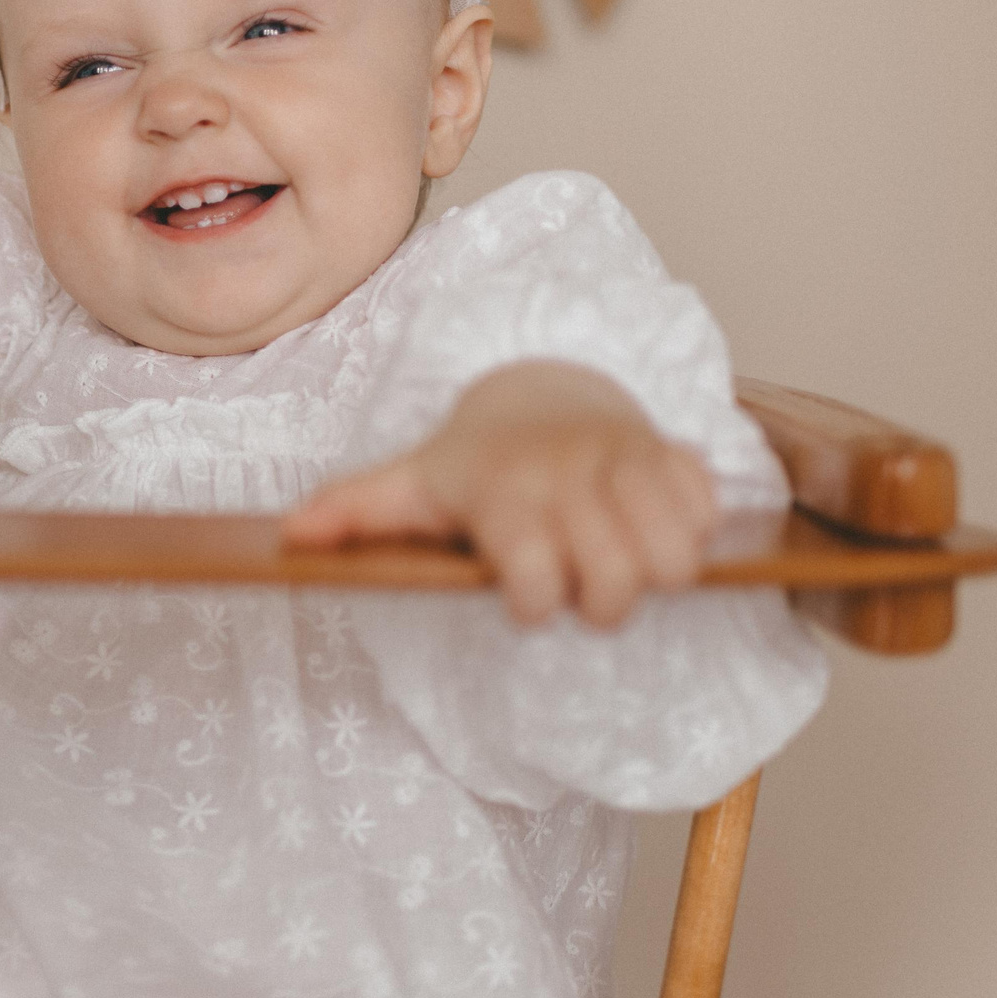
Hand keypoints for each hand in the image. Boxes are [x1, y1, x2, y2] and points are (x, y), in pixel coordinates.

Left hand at [283, 360, 716, 629]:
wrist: (539, 391)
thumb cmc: (472, 463)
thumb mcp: (409, 484)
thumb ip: (353, 512)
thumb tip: (288, 536)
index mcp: (504, 489)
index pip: (535, 578)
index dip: (532, 604)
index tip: (523, 601)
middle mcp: (569, 472)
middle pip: (618, 582)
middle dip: (600, 606)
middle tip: (581, 593)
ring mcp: (628, 460)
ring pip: (675, 558)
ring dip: (653, 579)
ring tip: (620, 567)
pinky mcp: (675, 454)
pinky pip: (708, 517)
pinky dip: (691, 536)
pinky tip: (650, 530)